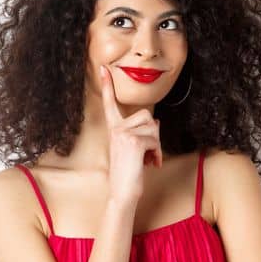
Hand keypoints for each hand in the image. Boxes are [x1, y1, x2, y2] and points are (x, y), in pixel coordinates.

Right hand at [99, 64, 162, 200]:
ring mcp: (123, 134)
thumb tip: (156, 121)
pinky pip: (155, 139)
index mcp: (114, 129)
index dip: (107, 85)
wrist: (123, 193)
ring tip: (148, 160)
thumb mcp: (136, 149)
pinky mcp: (132, 141)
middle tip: (148, 153)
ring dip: (156, 145)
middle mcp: (116, 129)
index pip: (110, 104)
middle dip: (154, 134)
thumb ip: (142, 132)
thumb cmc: (129, 173)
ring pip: (154, 127)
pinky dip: (157, 154)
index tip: (103, 68)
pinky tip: (150, 164)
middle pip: (148, 116)